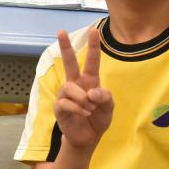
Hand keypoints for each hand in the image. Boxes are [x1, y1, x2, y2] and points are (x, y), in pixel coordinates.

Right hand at [53, 29, 113, 150]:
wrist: (88, 137)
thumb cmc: (98, 119)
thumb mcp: (109, 108)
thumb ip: (105, 97)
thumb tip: (91, 92)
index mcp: (89, 81)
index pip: (91, 61)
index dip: (93, 46)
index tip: (93, 30)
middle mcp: (76, 84)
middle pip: (69, 63)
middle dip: (65, 47)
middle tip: (60, 31)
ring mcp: (65, 95)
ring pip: (69, 87)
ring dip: (82, 98)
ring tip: (89, 109)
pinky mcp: (59, 106)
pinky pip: (65, 102)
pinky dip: (77, 109)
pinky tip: (84, 114)